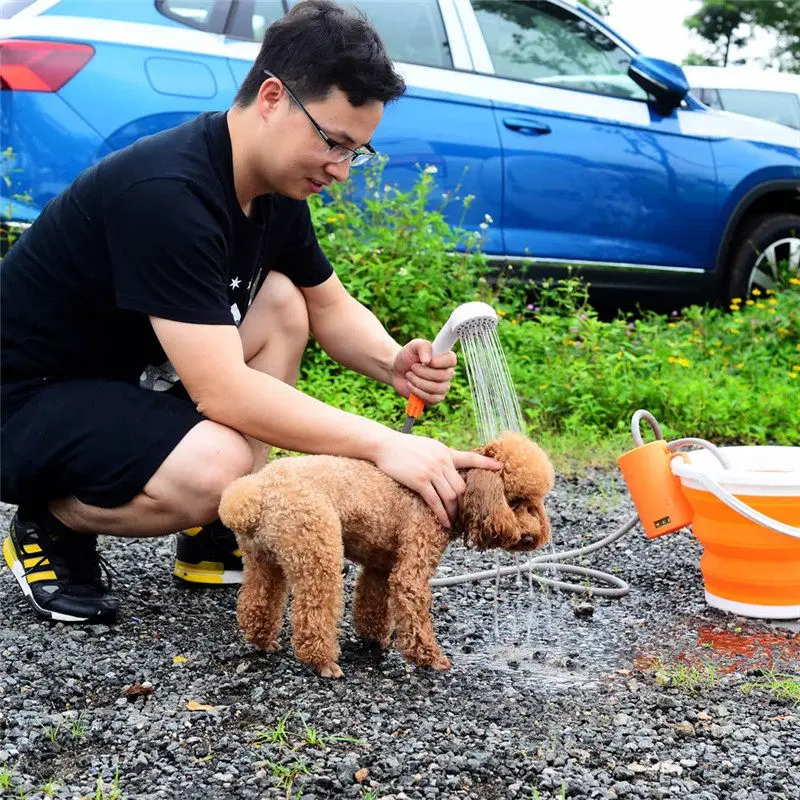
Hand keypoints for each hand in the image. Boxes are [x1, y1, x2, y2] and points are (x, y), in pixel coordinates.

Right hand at [374, 433, 501, 527]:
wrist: (384, 445)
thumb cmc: (404, 446)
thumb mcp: (427, 445)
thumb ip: (441, 456)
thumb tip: (451, 466)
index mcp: (445, 452)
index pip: (470, 457)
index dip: (485, 464)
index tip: (500, 467)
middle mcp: (441, 461)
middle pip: (461, 486)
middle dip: (463, 502)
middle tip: (463, 513)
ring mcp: (431, 471)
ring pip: (451, 496)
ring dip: (453, 511)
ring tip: (453, 520)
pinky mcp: (419, 481)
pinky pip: (435, 501)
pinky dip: (442, 514)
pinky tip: (445, 522)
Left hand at [391, 339, 455, 405]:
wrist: (397, 371)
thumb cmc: (407, 357)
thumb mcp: (414, 346)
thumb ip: (423, 346)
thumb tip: (427, 360)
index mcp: (445, 359)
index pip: (452, 361)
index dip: (438, 362)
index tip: (424, 361)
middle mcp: (447, 373)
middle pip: (442, 376)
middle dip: (423, 372)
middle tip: (412, 368)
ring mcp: (442, 387)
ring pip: (436, 388)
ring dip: (418, 382)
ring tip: (409, 376)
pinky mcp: (435, 398)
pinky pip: (431, 399)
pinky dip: (418, 392)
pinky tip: (410, 385)